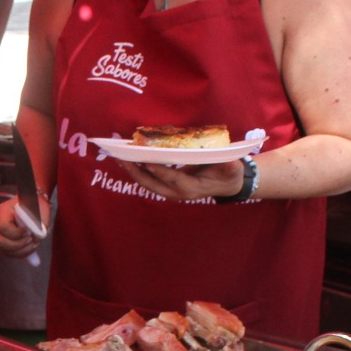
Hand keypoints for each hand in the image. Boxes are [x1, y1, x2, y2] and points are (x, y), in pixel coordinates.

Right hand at [0, 196, 46, 258]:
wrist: (32, 208)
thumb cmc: (34, 206)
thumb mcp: (37, 209)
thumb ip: (37, 221)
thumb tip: (36, 236)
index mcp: (2, 211)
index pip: (3, 227)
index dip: (17, 233)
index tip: (29, 231)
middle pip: (0, 240)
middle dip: (18, 244)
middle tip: (31, 239)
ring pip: (4, 249)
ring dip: (21, 250)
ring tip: (34, 243)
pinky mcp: (2, 242)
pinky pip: (8, 253)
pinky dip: (21, 253)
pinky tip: (30, 246)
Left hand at [115, 158, 247, 201]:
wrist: (226, 184)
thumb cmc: (228, 173)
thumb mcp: (232, 169)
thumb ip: (229, 166)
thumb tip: (231, 163)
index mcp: (192, 188)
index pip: (173, 179)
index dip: (160, 172)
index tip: (146, 163)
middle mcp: (177, 192)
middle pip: (152, 184)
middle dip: (135, 172)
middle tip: (122, 158)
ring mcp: (170, 191)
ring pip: (147, 183)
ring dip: (132, 171)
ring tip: (119, 158)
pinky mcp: (166, 187)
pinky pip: (149, 180)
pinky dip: (137, 171)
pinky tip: (128, 160)